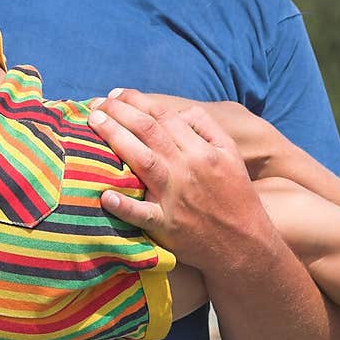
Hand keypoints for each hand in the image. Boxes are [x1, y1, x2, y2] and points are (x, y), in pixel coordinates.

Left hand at [87, 90, 263, 268]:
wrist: (244, 244)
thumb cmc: (234, 196)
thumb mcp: (230, 154)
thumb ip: (207, 127)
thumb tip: (178, 112)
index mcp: (202, 150)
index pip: (163, 116)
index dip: (137, 101)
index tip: (115, 95)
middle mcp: (188, 168)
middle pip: (149, 131)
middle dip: (119, 112)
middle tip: (96, 105)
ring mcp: (176, 197)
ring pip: (143, 160)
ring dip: (116, 138)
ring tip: (94, 123)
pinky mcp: (168, 225)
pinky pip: (143, 214)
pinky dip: (124, 205)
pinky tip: (105, 196)